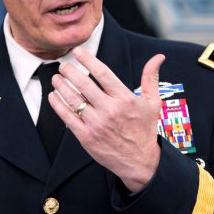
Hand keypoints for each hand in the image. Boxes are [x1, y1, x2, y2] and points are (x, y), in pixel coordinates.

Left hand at [48, 46, 164, 191]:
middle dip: (70, 72)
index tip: (79, 52)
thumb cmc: (145, 129)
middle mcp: (109, 110)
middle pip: (84, 84)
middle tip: (63, 65)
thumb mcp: (153, 102)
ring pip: (73, 100)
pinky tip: (54, 96)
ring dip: (61, 86)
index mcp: (125, 99)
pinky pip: (68, 118)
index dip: (88, 60)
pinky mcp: (86, 137)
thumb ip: (150, 78)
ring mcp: (96, 124)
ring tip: (56, 78)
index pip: (102, 73)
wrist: (139, 161)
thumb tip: (159, 57)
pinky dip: (58, 105)